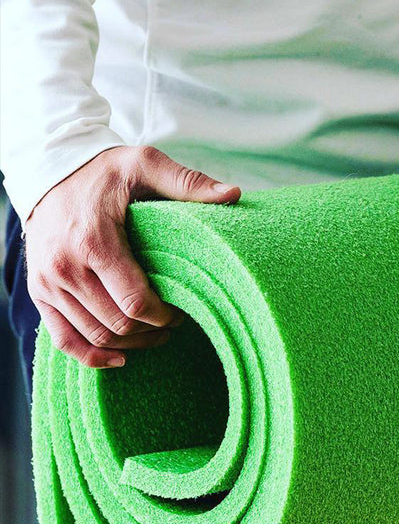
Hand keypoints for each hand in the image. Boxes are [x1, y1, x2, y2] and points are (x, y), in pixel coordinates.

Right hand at [24, 145, 240, 368]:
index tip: (183, 311)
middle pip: (118, 325)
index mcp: (93, 242)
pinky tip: (119, 359)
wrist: (49, 169)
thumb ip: (188, 182)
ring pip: (95, 336)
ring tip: (156, 335)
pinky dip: (90, 356)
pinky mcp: (38, 291)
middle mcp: (64, 267)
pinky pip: (62, 338)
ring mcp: (47, 283)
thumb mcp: (145, 164)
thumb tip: (234, 194)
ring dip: (131, 345)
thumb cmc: (103, 170)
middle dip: (153, 332)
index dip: (165, 316)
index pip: (135, 303)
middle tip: (175, 323)